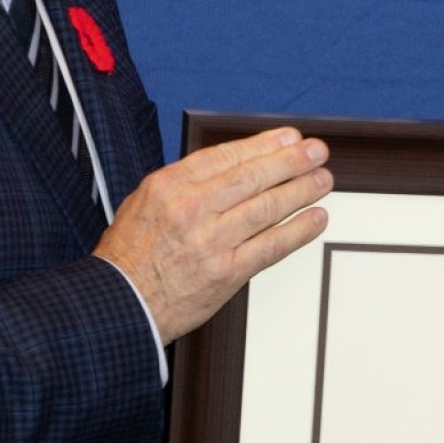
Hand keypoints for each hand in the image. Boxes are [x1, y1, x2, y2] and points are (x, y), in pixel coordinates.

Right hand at [97, 127, 332, 344]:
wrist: (120, 304)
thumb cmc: (130, 255)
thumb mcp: (145, 202)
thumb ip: (186, 182)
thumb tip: (233, 164)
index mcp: (170, 186)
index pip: (228, 156)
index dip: (265, 144)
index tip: (289, 138)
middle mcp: (191, 208)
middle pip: (254, 176)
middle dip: (292, 160)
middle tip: (317, 151)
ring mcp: (211, 241)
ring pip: (269, 207)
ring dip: (303, 190)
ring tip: (323, 180)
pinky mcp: (227, 272)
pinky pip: (272, 245)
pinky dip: (300, 230)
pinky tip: (316, 218)